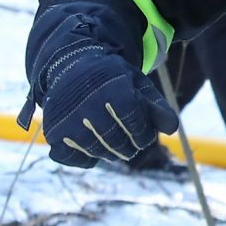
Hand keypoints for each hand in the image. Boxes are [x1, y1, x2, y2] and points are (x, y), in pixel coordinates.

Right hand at [21, 13, 176, 166]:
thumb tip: (172, 129)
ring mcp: (68, 122)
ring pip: (99, 153)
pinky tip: (87, 136)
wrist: (71, 66)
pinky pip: (75, 159)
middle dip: (128, 144)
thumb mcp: (138, 84)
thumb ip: (158, 106)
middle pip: (120, 146)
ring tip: (107, 133)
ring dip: (108, 149)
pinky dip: (84, 155)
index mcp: (115, 92)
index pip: (139, 131)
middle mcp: (89, 107)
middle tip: (124, 133)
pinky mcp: (54, 134)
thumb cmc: (111, 78)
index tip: (141, 129)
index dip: (144, 133)